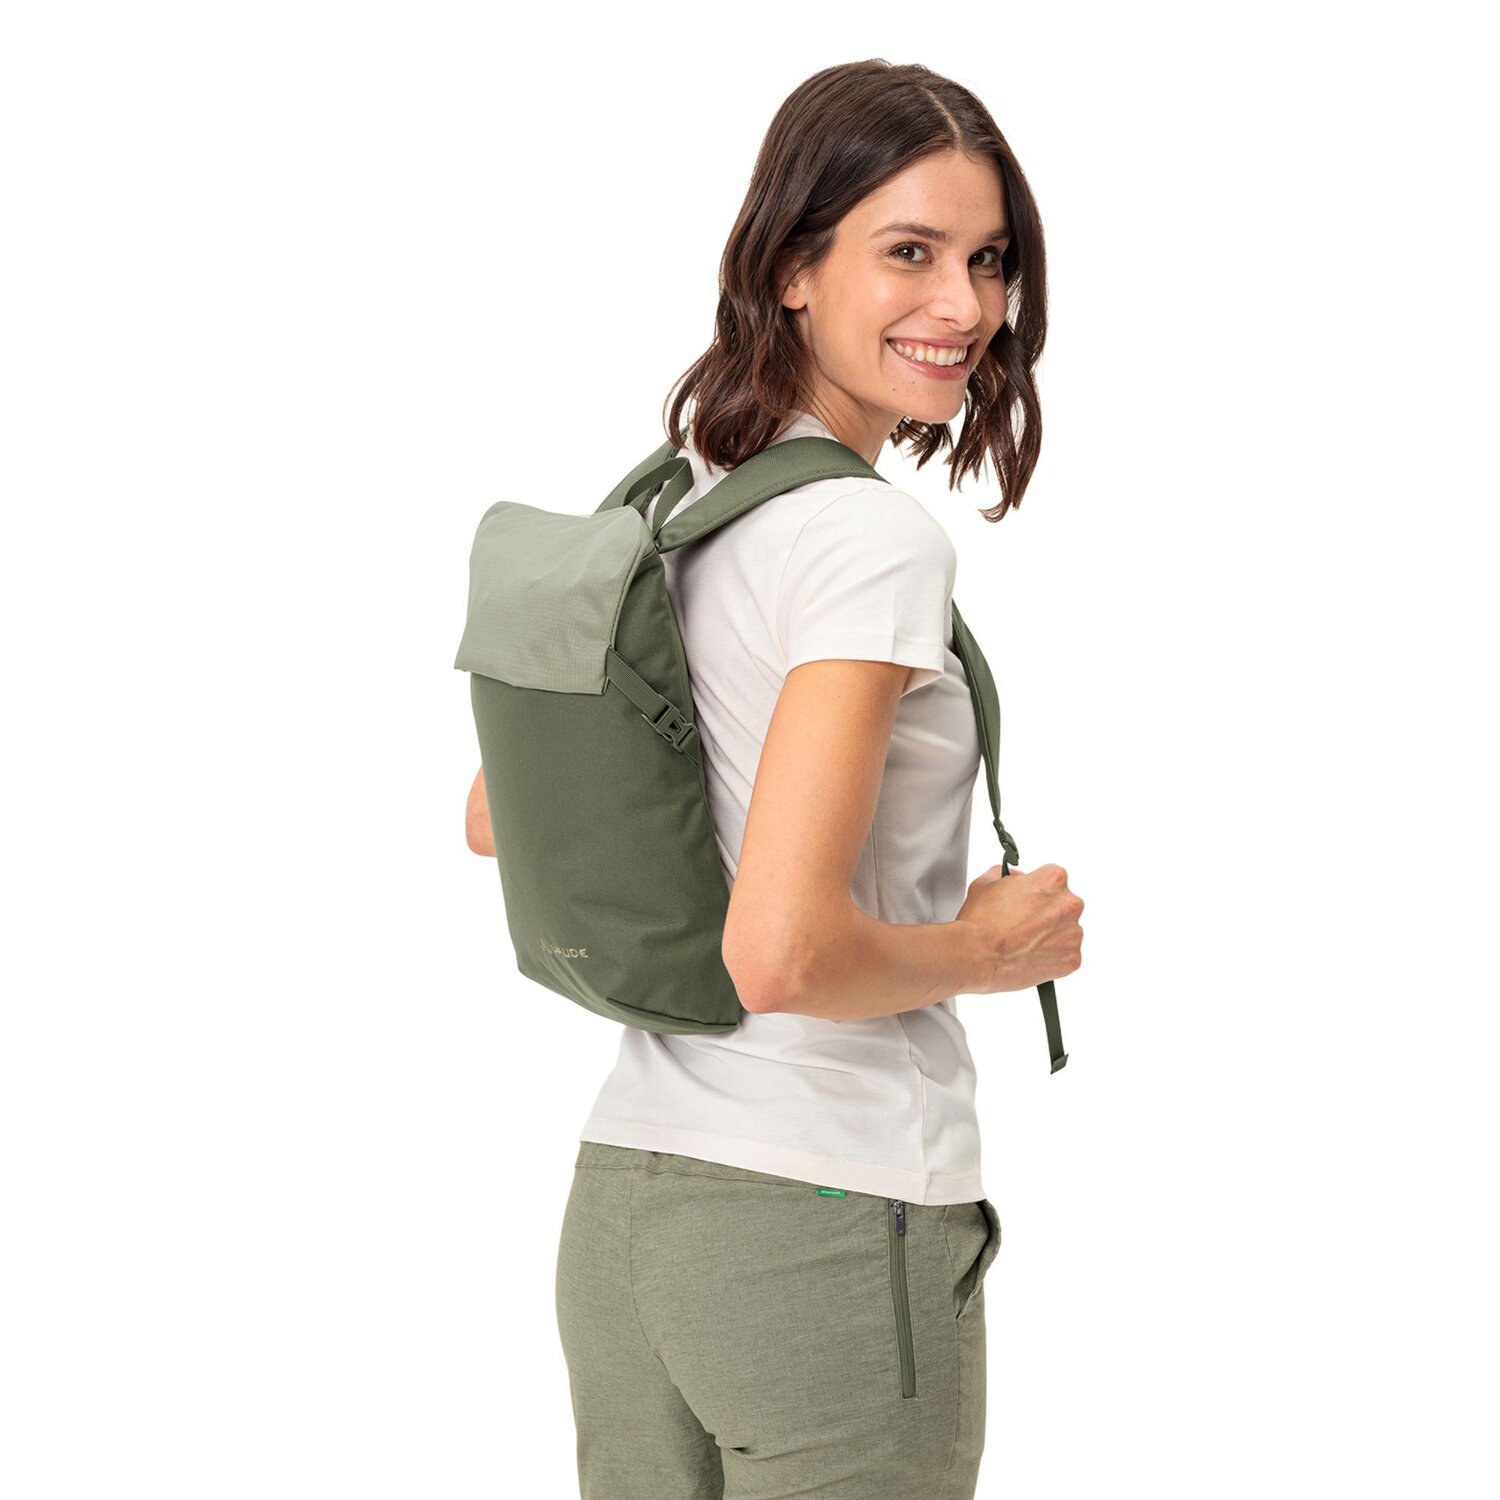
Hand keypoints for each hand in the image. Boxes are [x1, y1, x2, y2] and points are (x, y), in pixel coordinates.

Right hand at [956, 863, 1083, 994]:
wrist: (977, 955)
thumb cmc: (981, 921)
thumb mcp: (988, 881)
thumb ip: (1009, 875)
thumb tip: (1017, 879)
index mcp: (1054, 879)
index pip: (1053, 879)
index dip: (1036, 890)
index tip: (1027, 899)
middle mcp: (1070, 904)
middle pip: (1063, 905)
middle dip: (1046, 913)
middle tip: (1023, 922)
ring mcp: (1073, 933)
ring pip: (1066, 932)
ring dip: (1051, 935)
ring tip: (1025, 941)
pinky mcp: (1072, 959)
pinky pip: (1066, 956)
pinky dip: (1052, 957)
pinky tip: (1031, 955)